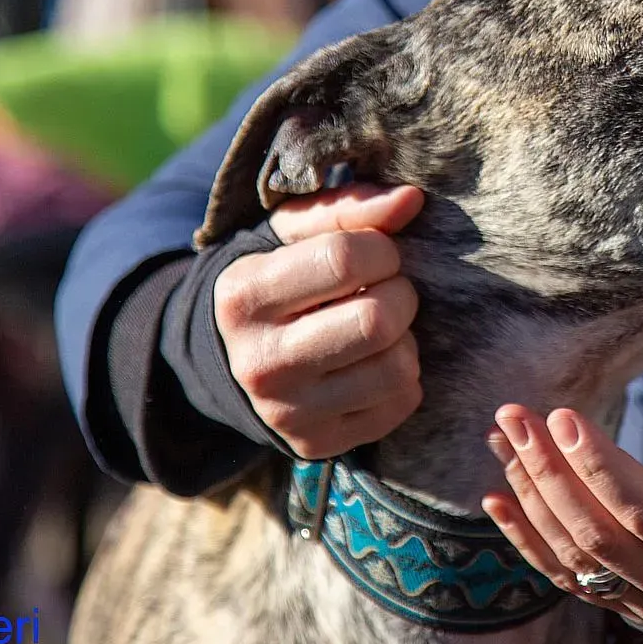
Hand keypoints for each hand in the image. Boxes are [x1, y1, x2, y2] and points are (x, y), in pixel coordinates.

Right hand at [214, 183, 425, 458]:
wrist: (231, 358)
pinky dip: (404, 376)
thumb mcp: (290, 233)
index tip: (378, 252)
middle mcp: (261, 362)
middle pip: (377, 321)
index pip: (345, 260)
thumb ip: (349, 208)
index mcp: (245, 297)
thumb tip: (411, 201)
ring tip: (381, 325)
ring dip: (405, 337)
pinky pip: (400, 403)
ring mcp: (289, 411)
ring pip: (396, 367)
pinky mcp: (318, 443)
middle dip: (400, 293)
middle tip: (387, 288)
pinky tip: (376, 360)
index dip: (382, 249)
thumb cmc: (275, 279)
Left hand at [481, 405, 642, 630]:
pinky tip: (497, 498)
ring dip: (532, 497)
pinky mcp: (636, 608)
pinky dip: (529, 541)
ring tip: (503, 438)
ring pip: (578, 559)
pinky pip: (571, 581)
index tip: (563, 415)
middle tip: (517, 415)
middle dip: (550, 473)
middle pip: (601, 536)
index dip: (600, 465)